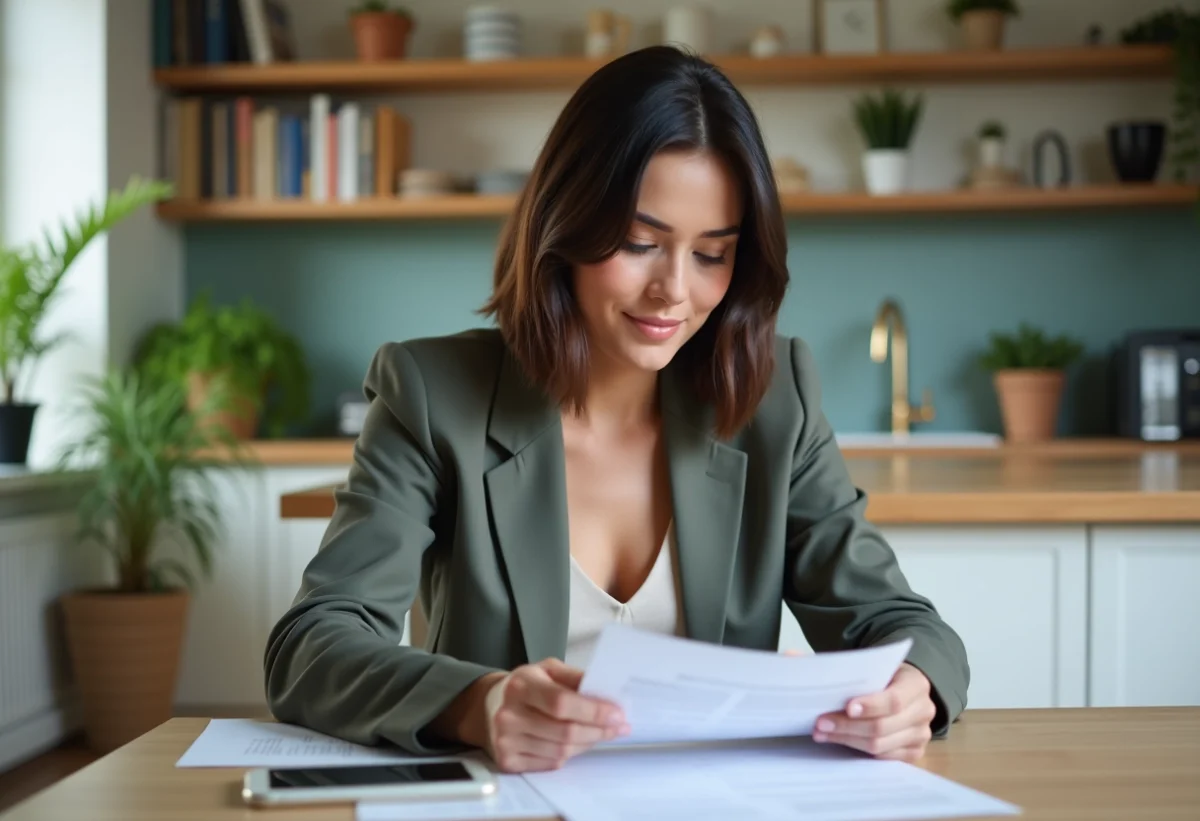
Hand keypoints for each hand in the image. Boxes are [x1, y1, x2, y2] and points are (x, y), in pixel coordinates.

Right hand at [480, 658, 629, 772]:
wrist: (488, 706)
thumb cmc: (526, 686)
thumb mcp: (548, 670)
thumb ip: (576, 678)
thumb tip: (608, 694)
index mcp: (521, 685)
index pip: (561, 703)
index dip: (593, 711)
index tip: (617, 714)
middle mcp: (509, 714)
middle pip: (565, 732)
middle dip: (599, 730)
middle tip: (619, 727)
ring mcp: (506, 741)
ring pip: (561, 751)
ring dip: (588, 743)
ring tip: (600, 733)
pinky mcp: (507, 761)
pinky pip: (550, 763)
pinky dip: (569, 755)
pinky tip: (576, 743)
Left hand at [812, 662, 935, 761]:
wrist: (904, 688)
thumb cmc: (881, 677)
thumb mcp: (865, 664)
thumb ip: (832, 662)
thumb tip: (790, 655)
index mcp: (915, 683)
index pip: (894, 699)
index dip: (870, 705)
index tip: (846, 707)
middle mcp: (923, 710)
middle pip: (883, 726)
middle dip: (848, 726)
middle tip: (820, 722)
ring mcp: (920, 734)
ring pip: (880, 745)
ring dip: (847, 739)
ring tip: (822, 732)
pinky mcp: (913, 751)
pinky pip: (884, 758)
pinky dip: (858, 750)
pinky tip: (838, 741)